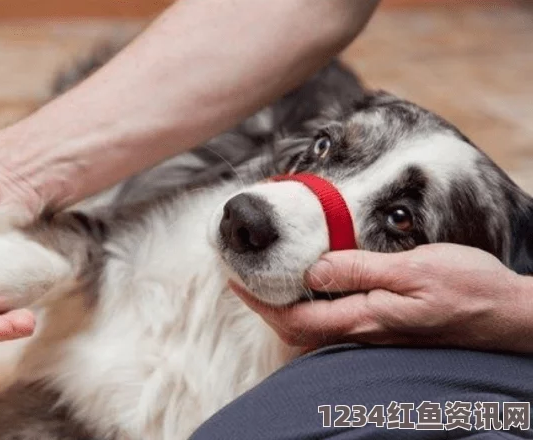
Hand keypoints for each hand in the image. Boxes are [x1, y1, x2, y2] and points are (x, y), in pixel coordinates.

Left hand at [234, 243, 532, 352]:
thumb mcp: (413, 269)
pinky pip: (335, 325)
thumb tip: (314, 270)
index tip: (236, 281)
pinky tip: (312, 291)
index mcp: (365, 319)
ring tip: (267, 284)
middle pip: (298, 329)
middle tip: (242, 280)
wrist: (510, 316)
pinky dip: (312, 309)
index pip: (296, 317)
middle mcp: (364, 333)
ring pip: (315, 329)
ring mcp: (375, 335)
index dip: (261, 302)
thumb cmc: (469, 290)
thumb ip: (361, 270)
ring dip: (285, 308)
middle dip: (265, 307)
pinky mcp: (386, 330)